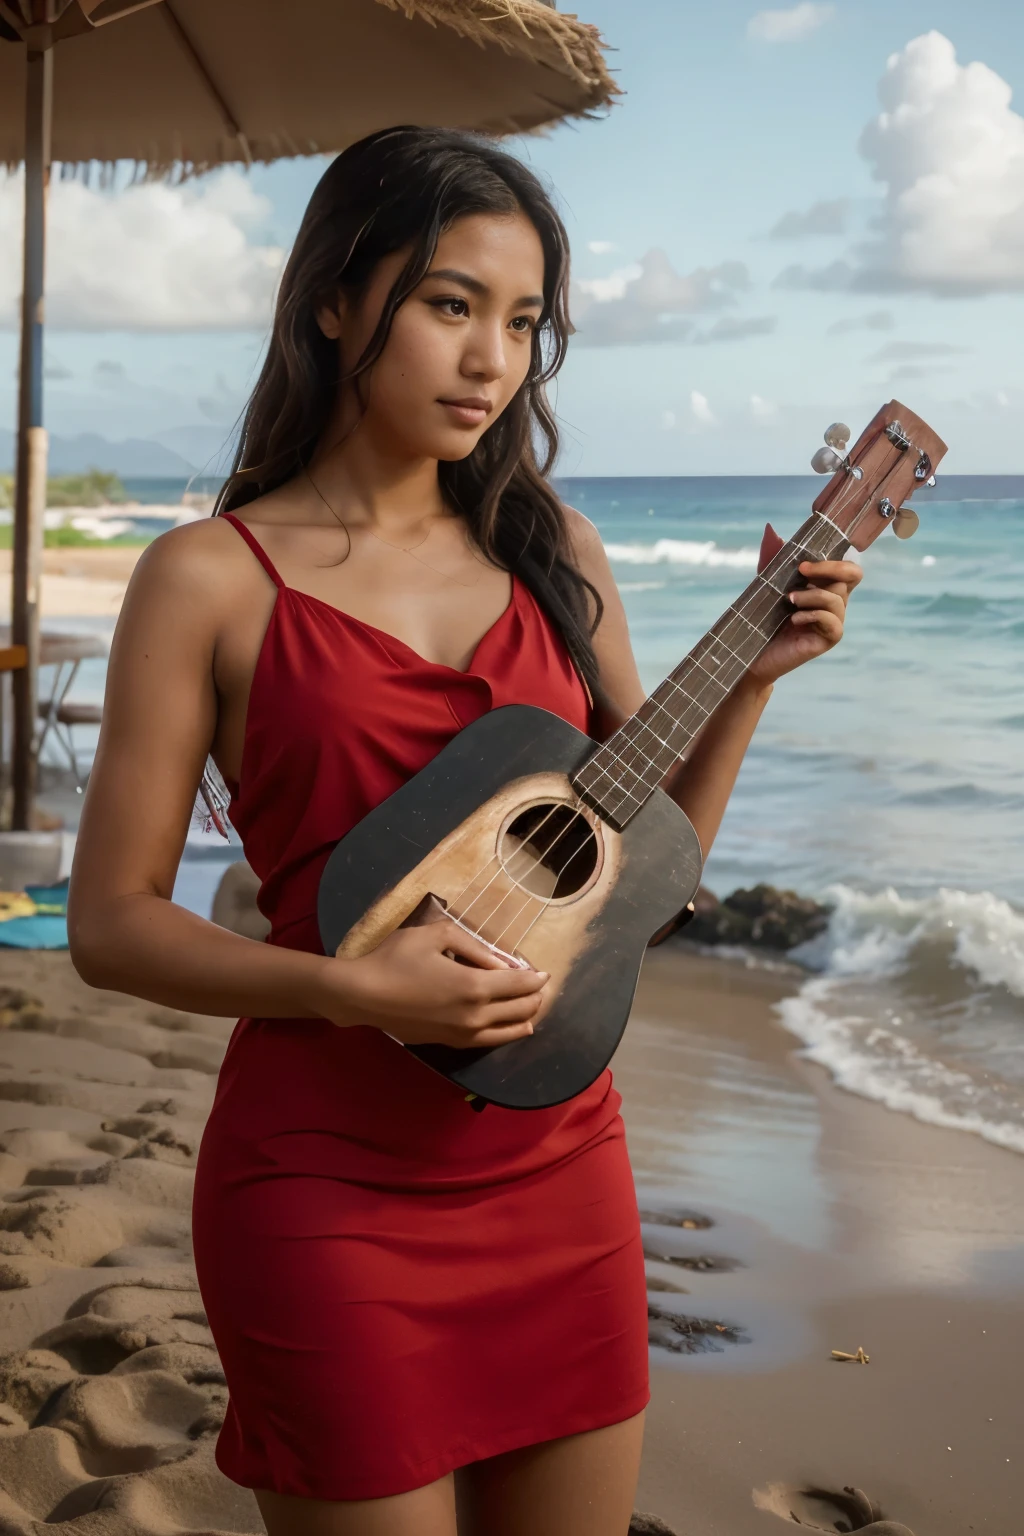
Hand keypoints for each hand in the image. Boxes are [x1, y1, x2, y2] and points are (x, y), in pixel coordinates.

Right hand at [309, 917, 547, 1047]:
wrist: (363, 995)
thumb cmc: (396, 958)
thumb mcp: (437, 935)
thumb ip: (475, 947)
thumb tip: (504, 963)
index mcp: (475, 986)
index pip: (519, 985)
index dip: (536, 979)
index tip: (545, 973)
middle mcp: (475, 1015)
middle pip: (519, 1010)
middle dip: (534, 998)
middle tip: (539, 987)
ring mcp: (462, 1034)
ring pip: (507, 1033)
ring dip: (524, 1020)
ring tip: (532, 1011)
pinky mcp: (448, 1044)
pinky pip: (487, 1042)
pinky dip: (504, 1035)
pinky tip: (509, 1030)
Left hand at [747, 522, 861, 686]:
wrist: (753, 653)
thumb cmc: (762, 618)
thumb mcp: (766, 584)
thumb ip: (772, 559)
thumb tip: (771, 530)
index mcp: (825, 587)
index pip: (848, 569)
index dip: (836, 561)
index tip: (803, 562)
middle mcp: (834, 602)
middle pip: (850, 576)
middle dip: (827, 568)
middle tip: (801, 570)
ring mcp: (834, 621)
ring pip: (837, 598)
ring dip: (812, 595)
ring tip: (789, 600)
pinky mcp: (829, 639)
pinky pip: (833, 622)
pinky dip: (813, 616)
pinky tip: (794, 620)